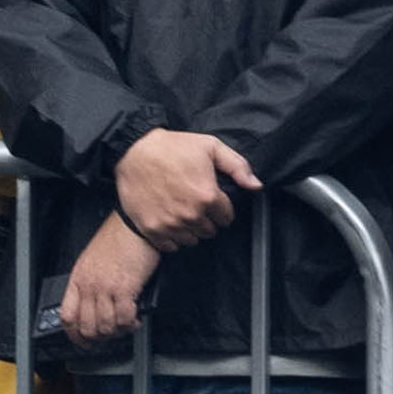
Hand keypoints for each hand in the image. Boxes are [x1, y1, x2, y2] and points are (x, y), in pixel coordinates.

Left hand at [60, 212, 156, 344]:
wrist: (134, 225)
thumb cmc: (117, 239)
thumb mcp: (91, 261)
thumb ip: (88, 283)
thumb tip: (93, 304)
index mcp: (77, 280)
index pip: (67, 317)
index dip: (74, 335)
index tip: (82, 340)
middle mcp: (89, 287)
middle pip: (86, 327)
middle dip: (98, 338)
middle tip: (109, 336)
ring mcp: (105, 289)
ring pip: (105, 327)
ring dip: (117, 332)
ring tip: (124, 326)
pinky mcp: (125, 289)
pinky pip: (124, 318)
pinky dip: (130, 324)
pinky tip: (134, 320)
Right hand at [115, 125, 259, 250]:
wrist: (136, 152)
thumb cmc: (174, 147)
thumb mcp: (212, 148)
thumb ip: (238, 167)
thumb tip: (256, 186)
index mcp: (208, 196)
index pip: (226, 217)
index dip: (223, 210)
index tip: (215, 205)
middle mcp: (190, 214)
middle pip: (209, 231)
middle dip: (207, 221)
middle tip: (198, 209)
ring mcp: (169, 224)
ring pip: (191, 240)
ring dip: (191, 231)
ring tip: (184, 217)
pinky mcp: (151, 228)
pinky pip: (169, 246)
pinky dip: (172, 240)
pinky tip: (171, 226)